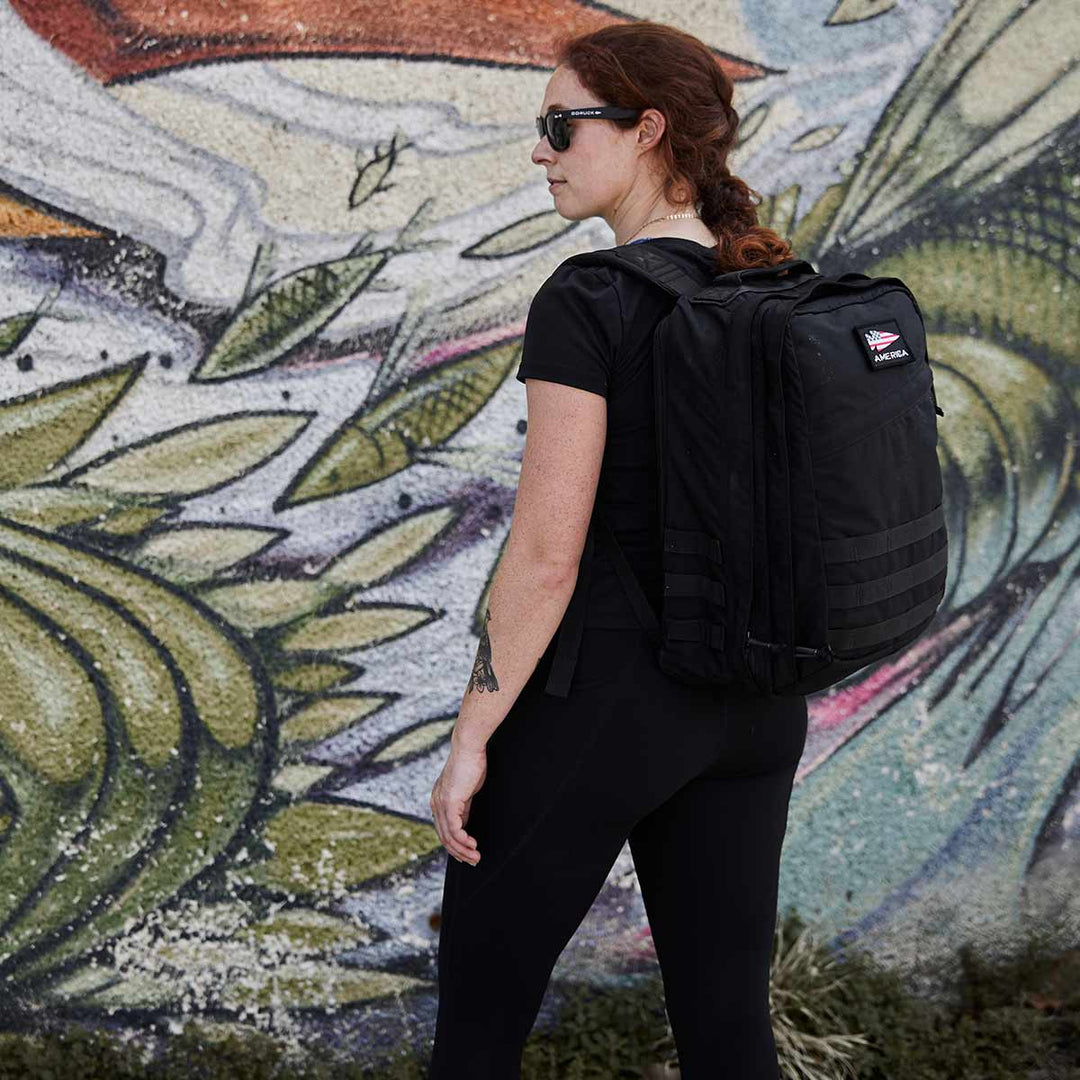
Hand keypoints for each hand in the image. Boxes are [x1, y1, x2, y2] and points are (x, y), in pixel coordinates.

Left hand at [430, 740, 486, 865]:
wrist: (468, 747)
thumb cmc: (471, 763)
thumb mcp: (467, 789)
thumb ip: (464, 806)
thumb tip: (466, 823)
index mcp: (438, 800)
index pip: (443, 829)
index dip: (454, 845)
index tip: (466, 854)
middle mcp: (436, 804)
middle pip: (444, 837)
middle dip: (459, 852)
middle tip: (472, 861)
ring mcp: (441, 804)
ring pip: (448, 836)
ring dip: (463, 850)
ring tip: (475, 857)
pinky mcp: (449, 802)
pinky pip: (454, 829)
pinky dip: (463, 840)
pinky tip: (472, 845)